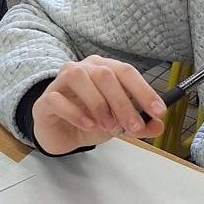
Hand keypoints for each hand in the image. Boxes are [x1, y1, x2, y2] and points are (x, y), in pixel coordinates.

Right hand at [31, 57, 165, 155]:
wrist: (60, 134)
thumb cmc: (89, 120)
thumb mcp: (118, 124)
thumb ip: (138, 125)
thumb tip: (158, 126)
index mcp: (103, 69)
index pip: (126, 72)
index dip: (144, 90)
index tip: (158, 111)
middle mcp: (82, 69)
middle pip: (105, 75)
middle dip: (123, 102)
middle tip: (133, 127)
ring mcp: (60, 82)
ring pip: (79, 78)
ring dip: (99, 104)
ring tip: (109, 127)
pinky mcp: (45, 100)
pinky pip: (58, 99)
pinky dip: (75, 113)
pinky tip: (88, 125)